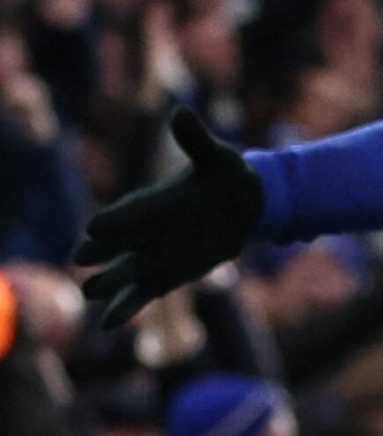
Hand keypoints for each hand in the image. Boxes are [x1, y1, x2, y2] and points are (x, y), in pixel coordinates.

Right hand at [74, 107, 265, 328]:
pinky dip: (125, 309)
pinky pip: (140, 295)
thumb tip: (180, 112)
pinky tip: (107, 324)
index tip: (96, 227)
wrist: (247, 205)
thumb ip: (196, 140)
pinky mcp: (165, 277)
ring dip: (108, 283)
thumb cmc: (227, 176)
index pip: (124, 213)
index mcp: (150, 203)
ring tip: (92, 291)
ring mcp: (153, 256)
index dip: (112, 220)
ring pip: (122, 273)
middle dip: (97, 252)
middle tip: (81, 258)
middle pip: (112, 246)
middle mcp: (144, 232)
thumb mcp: (217, 158)